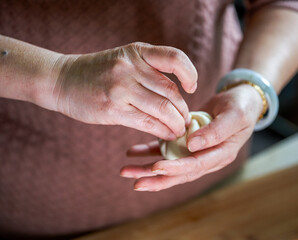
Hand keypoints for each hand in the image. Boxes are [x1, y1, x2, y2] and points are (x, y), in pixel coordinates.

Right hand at [52, 42, 196, 139]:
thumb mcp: (124, 60)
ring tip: (178, 130)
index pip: (175, 58)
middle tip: (185, 120)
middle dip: (183, 110)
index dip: (190, 74)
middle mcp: (130, 67)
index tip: (192, 88)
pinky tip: (167, 135)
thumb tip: (178, 93)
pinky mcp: (113, 109)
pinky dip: (162, 131)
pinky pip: (147, 123)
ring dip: (176, 123)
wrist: (62, 80)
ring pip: (162, 109)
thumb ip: (148, 70)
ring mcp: (121, 88)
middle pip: (171, 91)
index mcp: (137, 52)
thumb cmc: (98, 72)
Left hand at [120, 84, 263, 190]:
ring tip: (126, 170)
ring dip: (147, 168)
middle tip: (135, 182)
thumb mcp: (234, 116)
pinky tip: (132, 152)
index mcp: (220, 155)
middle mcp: (206, 158)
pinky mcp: (185, 142)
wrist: (240, 101)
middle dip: (156, 178)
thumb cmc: (241, 108)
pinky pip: (165, 148)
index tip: (156, 168)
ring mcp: (195, 151)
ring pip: (169, 163)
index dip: (176, 169)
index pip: (195, 166)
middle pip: (179, 172)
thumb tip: (192, 145)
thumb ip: (216, 132)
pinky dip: (149, 151)